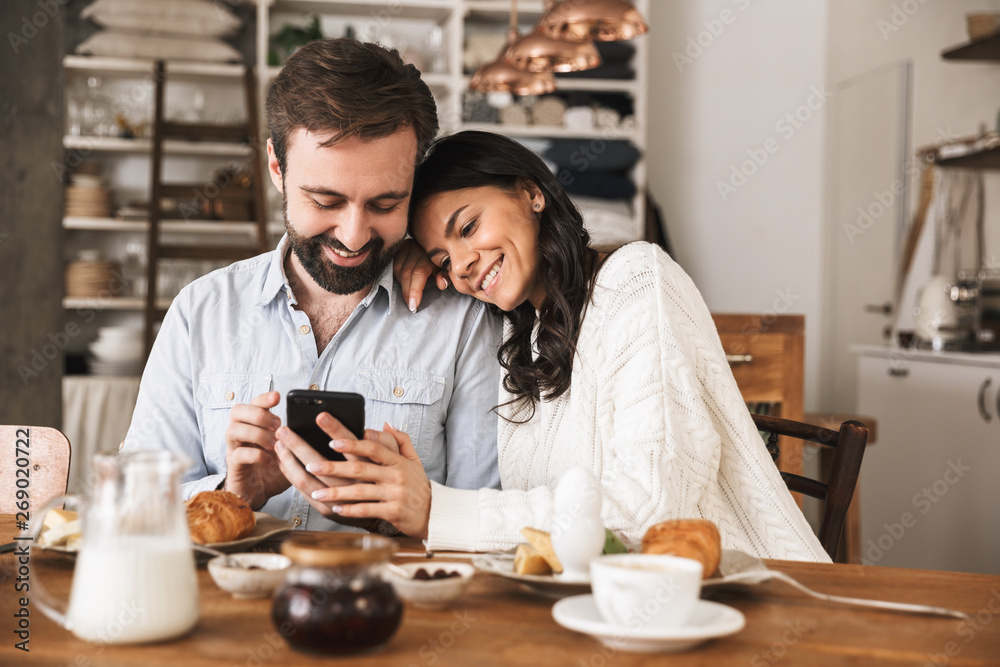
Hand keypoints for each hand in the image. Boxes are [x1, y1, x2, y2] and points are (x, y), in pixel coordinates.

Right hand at [223, 391, 289, 508]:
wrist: (258, 495)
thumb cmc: (273, 471)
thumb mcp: (288, 453)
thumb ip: (297, 440)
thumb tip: (319, 428)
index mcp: (252, 426)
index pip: (252, 404)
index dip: (263, 398)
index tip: (278, 397)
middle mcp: (240, 435)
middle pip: (236, 411)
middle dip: (258, 414)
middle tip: (277, 424)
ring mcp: (234, 450)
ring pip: (233, 430)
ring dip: (257, 434)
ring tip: (275, 443)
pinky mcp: (234, 467)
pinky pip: (238, 455)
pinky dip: (257, 455)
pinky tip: (271, 461)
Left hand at [298, 425, 431, 538]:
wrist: (435, 512)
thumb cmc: (418, 485)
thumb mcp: (414, 460)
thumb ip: (401, 440)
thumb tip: (386, 423)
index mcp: (397, 460)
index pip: (372, 447)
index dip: (352, 443)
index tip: (332, 440)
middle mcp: (395, 475)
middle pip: (360, 467)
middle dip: (333, 466)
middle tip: (311, 464)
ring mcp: (394, 494)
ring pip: (359, 491)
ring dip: (335, 492)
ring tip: (316, 493)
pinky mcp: (393, 511)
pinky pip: (367, 509)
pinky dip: (350, 510)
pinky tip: (335, 509)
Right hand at [393, 238, 447, 312]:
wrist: (437, 240)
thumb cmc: (441, 258)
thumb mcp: (446, 267)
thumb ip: (444, 276)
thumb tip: (441, 285)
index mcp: (429, 254)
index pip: (419, 273)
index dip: (415, 291)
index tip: (413, 306)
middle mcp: (416, 248)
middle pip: (406, 273)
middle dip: (406, 292)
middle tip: (409, 305)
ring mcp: (405, 245)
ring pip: (397, 268)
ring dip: (400, 283)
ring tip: (406, 294)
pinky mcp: (398, 245)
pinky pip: (392, 262)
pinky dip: (394, 275)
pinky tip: (399, 283)